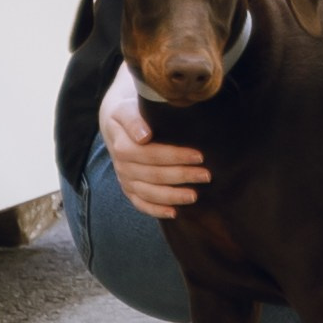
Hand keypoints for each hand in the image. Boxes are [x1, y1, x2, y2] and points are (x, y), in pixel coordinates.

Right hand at [100, 75, 209, 217]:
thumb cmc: (128, 113)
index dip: (175, 156)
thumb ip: (134, 120)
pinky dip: (156, 210)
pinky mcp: (129, 189)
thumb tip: (144, 136)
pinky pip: (140, 204)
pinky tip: (174, 212)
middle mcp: (122, 166)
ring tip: (195, 196)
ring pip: (149, 192)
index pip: (151, 154)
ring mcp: (125, 180)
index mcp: (122, 146)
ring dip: (172, 196)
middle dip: (182, 175)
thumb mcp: (126, 110)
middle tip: (206, 175)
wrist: (116, 124)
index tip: (199, 156)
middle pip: (154, 174)